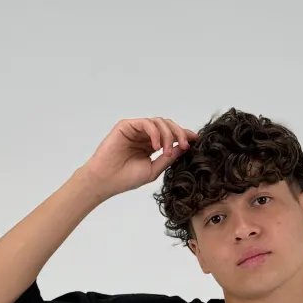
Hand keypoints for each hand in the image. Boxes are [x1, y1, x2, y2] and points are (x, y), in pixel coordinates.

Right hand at [82, 117, 197, 198]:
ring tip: (167, 151)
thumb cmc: (125, 178)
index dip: (184, 135)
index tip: (196, 141)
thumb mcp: (153, 170)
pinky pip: (146, 123)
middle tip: (185, 146)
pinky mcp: (127, 125)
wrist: (105, 180)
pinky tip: (157, 146)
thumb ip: (168, 158)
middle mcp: (144, 135)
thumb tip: (184, 148)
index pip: (171, 135)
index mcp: (151, 145)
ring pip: (159, 122)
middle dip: (179, 134)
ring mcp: (136, 129)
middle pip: (168, 125)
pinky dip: (155, 132)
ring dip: (168, 135)